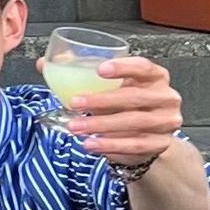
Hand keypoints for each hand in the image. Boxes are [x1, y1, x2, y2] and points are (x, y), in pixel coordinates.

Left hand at [56, 50, 186, 173]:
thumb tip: (43, 64)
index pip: (143, 67)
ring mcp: (166, 122)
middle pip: (135, 97)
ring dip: (100, 125)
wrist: (147, 134)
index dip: (123, 67)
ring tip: (75, 127)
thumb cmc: (123, 103)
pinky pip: (134, 145)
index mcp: (155, 76)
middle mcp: (166, 97)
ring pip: (133, 123)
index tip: (99, 69)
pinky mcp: (160, 144)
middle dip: (101, 101)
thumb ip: (79, 73)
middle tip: (74, 103)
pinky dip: (110, 145)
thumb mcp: (109, 87)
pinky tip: (90, 144)